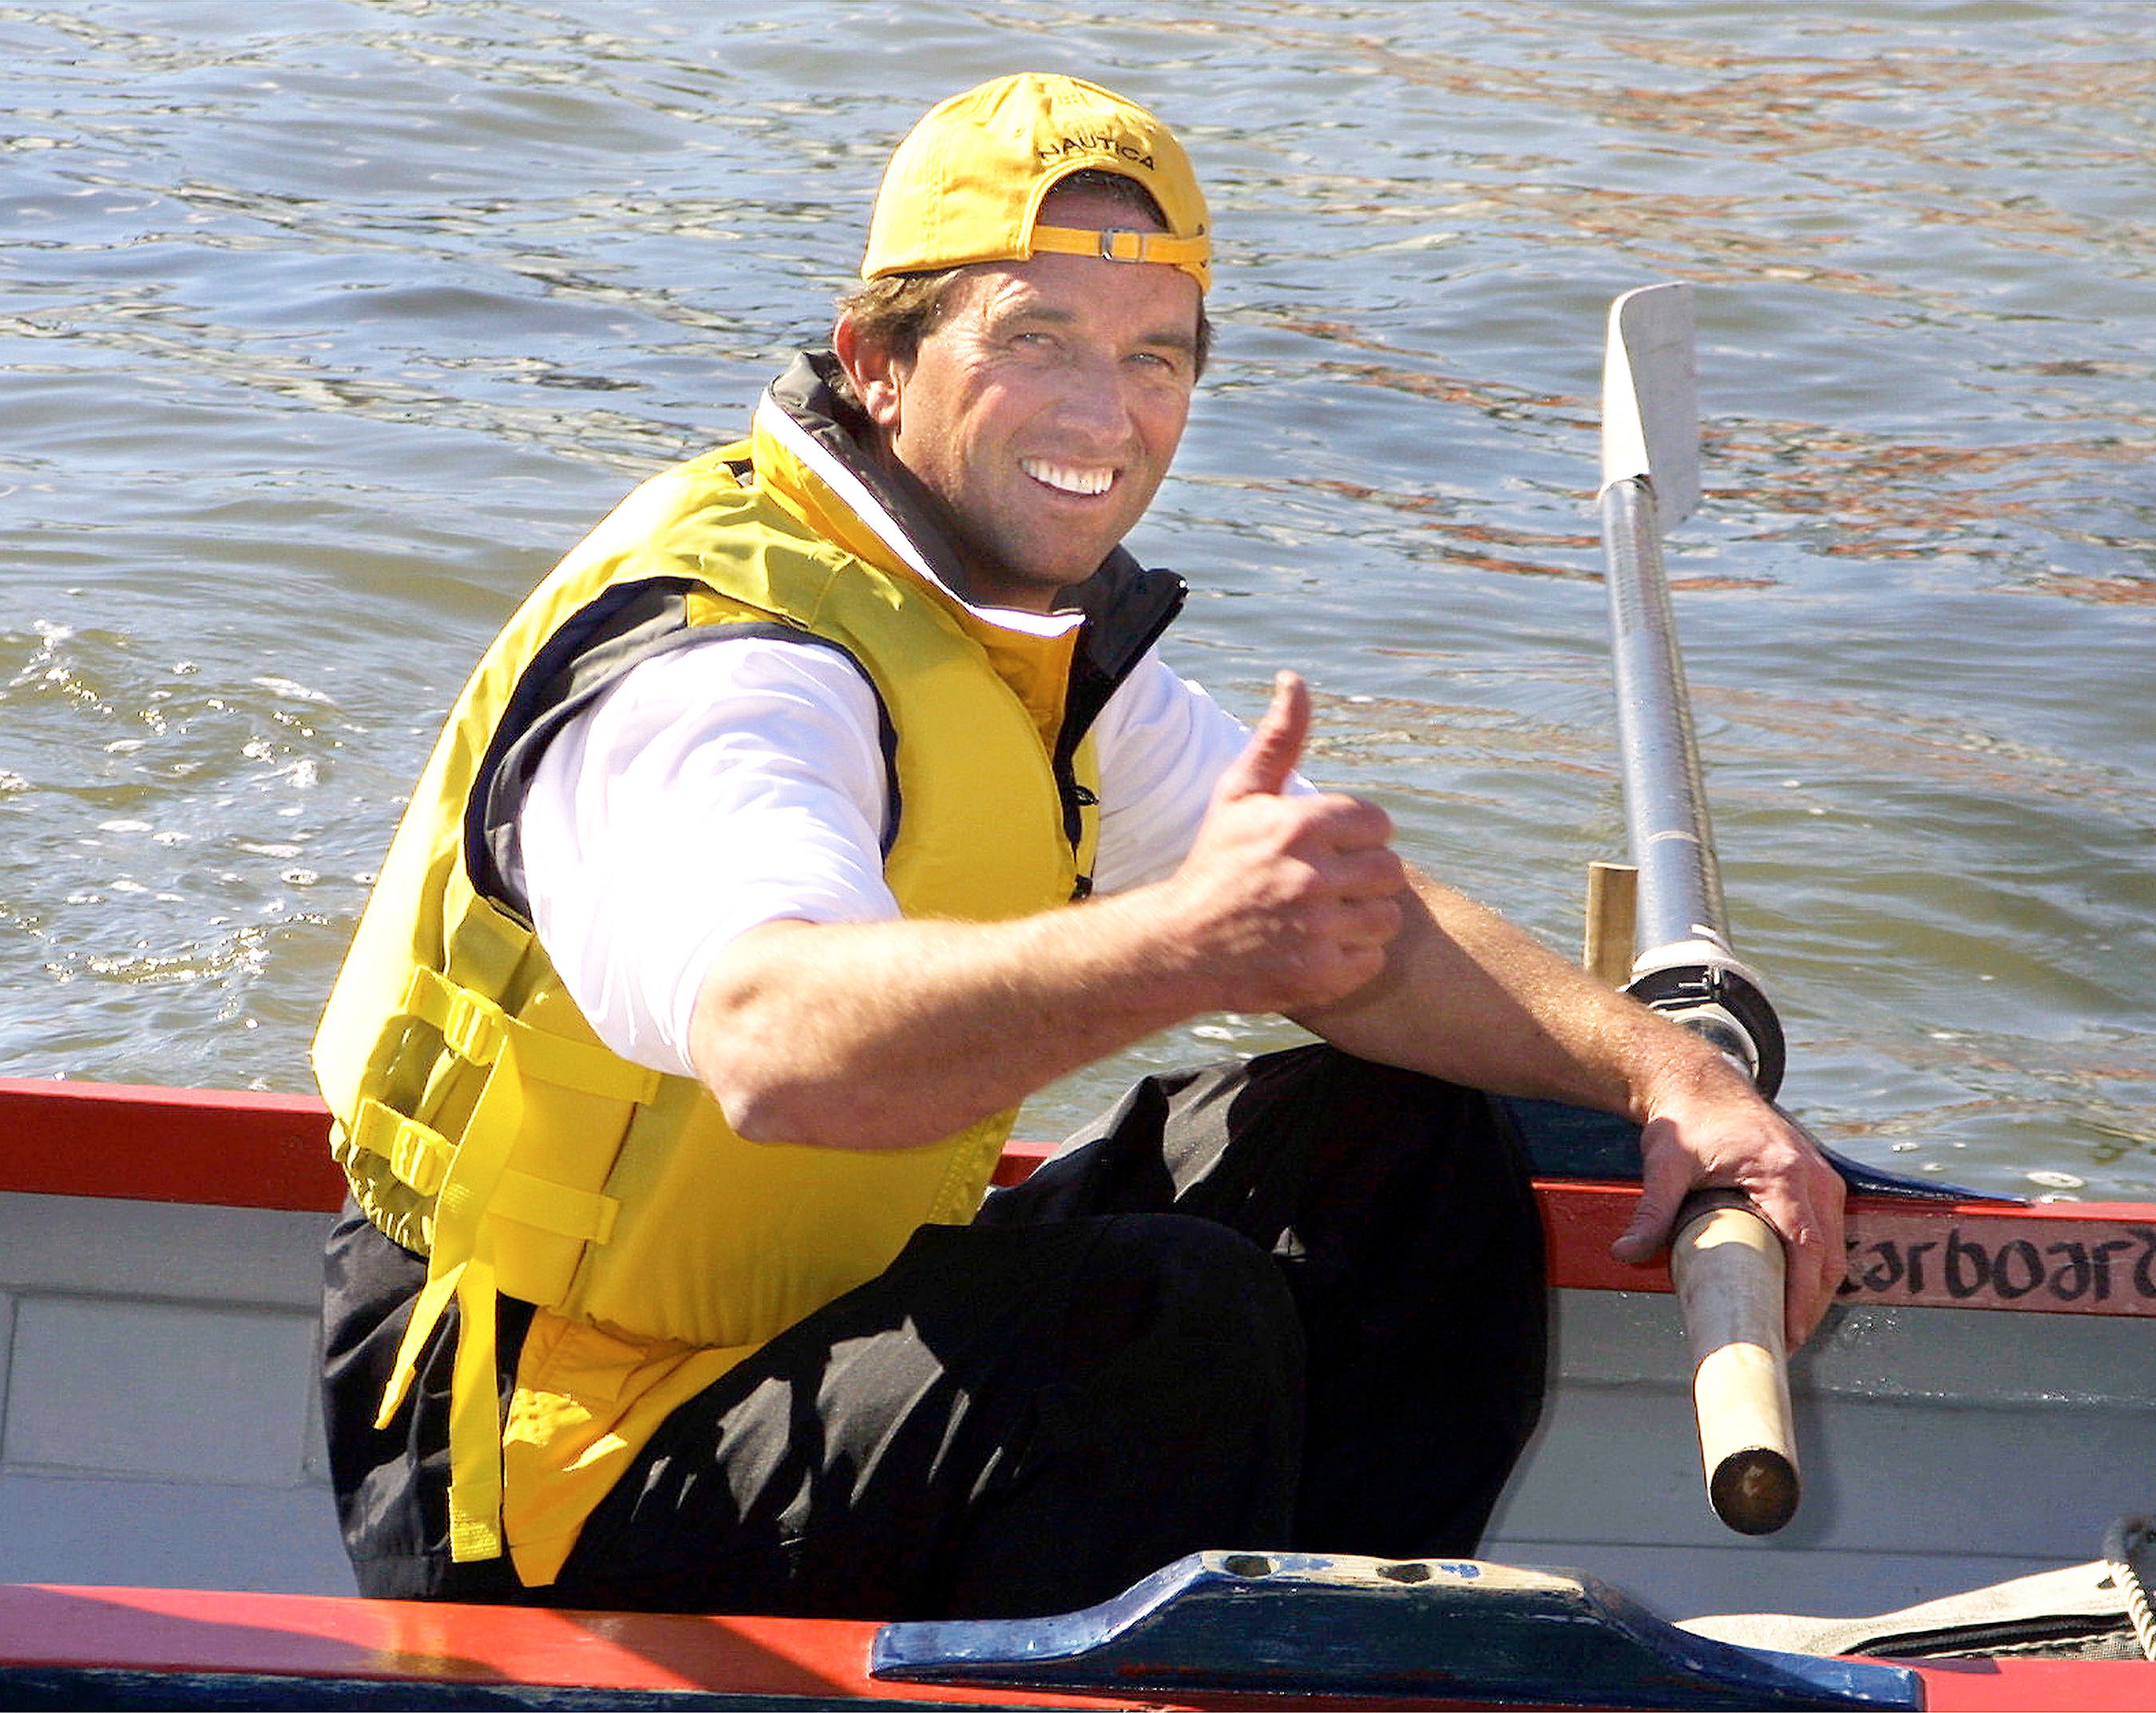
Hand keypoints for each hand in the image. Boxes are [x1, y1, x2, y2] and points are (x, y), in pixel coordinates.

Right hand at [1163, 671, 1407, 1014]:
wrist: (1177, 945)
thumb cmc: (1215, 864)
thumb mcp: (1239, 794)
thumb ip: (1278, 739)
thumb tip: (1295, 680)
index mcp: (1298, 825)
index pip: (1378, 824)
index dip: (1355, 837)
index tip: (1324, 851)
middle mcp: (1310, 874)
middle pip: (1390, 871)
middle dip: (1361, 879)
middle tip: (1323, 888)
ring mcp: (1316, 928)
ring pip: (1386, 917)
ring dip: (1360, 920)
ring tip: (1320, 920)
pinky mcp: (1319, 973)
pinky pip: (1372, 960)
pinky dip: (1349, 960)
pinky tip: (1313, 949)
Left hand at [1609, 1065, 1848, 1347]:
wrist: (1700, 1083)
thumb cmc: (1685, 1122)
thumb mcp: (1664, 1166)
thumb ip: (1650, 1212)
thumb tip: (1625, 1254)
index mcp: (1784, 1175)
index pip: (1807, 1250)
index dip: (1802, 1299)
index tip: (1787, 1334)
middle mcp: (1814, 1176)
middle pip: (1830, 1257)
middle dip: (1811, 1305)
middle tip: (1782, 1341)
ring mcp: (1821, 1177)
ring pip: (1834, 1248)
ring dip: (1817, 1289)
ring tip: (1787, 1325)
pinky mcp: (1816, 1180)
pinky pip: (1829, 1232)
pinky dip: (1818, 1265)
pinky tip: (1793, 1290)